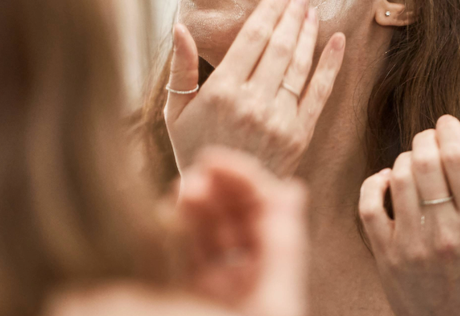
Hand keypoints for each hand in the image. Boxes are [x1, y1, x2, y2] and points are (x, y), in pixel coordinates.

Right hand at [164, 0, 345, 176]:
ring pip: (299, 65)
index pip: (251, 39)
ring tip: (312, 9)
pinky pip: (319, 92)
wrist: (223, 196)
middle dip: (291, 15)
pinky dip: (331, 64)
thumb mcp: (176, 112)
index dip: (268, 11)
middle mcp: (252, 102)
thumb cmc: (194, 149)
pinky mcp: (299, 134)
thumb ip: (181, 69)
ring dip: (308, 32)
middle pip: (279, 46)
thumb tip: (180, 27)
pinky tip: (338, 40)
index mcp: (221, 92)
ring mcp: (279, 119)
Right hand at [170, 147, 307, 315]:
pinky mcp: (184, 297)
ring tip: (181, 190)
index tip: (213, 159)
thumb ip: (282, 245)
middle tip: (195, 175)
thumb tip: (293, 188)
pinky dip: (174, 232)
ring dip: (194, 207)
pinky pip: (181, 257)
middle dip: (216, 190)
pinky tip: (165, 214)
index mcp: (275, 276)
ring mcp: (216, 288)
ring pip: (206, 233)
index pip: (264, 213)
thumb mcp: (272, 299)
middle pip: (234, 218)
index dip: (242, 180)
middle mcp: (247, 278)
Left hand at [358, 115, 459, 315]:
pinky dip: (374, 182)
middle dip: (425, 138)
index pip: (458, 159)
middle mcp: (446, 235)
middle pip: (425, 163)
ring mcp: (411, 245)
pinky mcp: (384, 253)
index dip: (449, 130)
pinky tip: (387, 179)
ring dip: (404, 158)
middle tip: (429, 136)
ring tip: (414, 161)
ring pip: (399, 178)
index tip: (447, 122)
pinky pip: (369, 205)